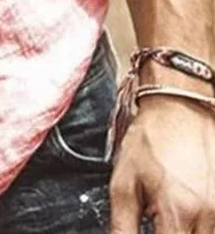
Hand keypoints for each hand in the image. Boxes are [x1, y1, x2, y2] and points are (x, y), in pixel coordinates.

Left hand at [109, 94, 214, 232]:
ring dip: (188, 230)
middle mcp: (209, 214)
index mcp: (178, 212)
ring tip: (171, 218)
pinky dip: (202, 224)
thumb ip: (122, 225)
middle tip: (159, 223)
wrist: (180, 106)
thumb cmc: (150, 139)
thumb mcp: (123, 182)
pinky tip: (188, 214)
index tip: (150, 230)